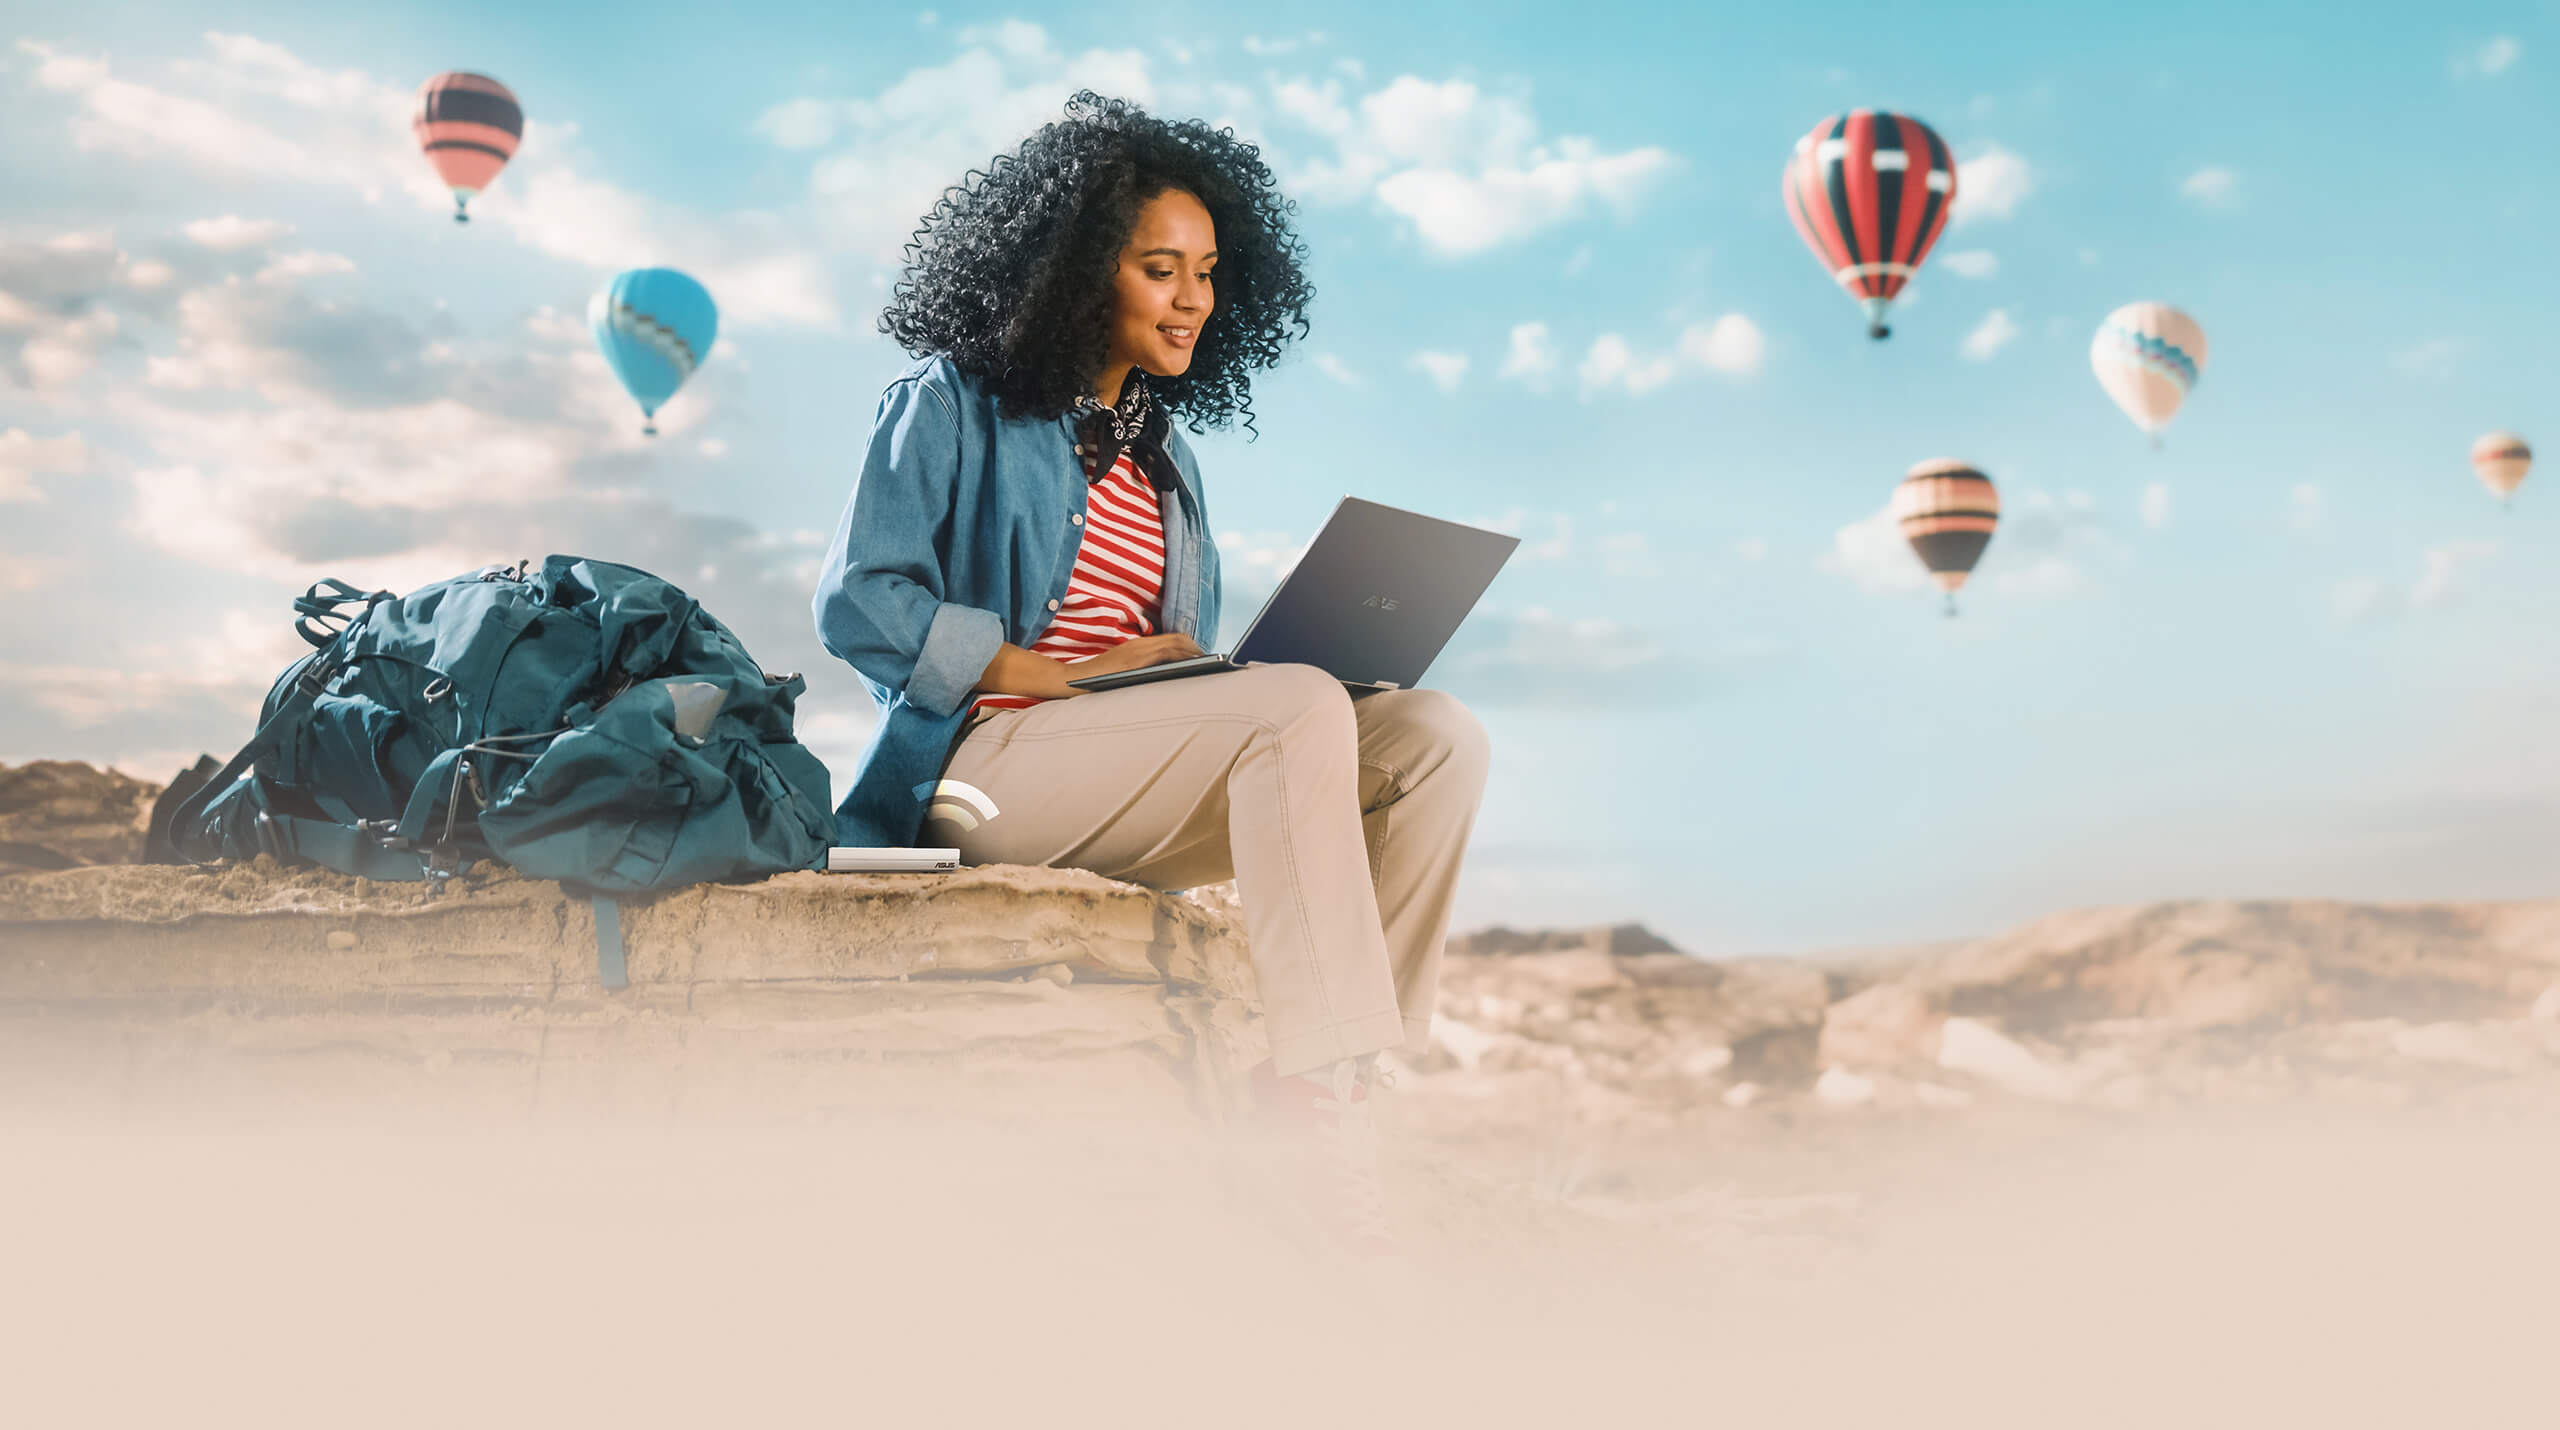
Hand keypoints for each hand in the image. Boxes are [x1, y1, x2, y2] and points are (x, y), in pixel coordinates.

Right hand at [1062, 633, 1204, 689]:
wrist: (1072, 681)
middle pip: (1179, 640)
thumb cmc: (1098, 680)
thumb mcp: (1125, 670)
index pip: (1174, 640)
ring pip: (1175, 646)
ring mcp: (1137, 653)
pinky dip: (1180, 659)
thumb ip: (1144, 668)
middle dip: (1198, 649)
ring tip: (1208, 665)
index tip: (1205, 657)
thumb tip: (1168, 675)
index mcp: (1139, 646)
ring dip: (1194, 654)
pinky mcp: (1133, 663)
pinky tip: (1190, 669)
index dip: (1192, 646)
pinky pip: (1163, 656)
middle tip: (1212, 662)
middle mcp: (1141, 646)